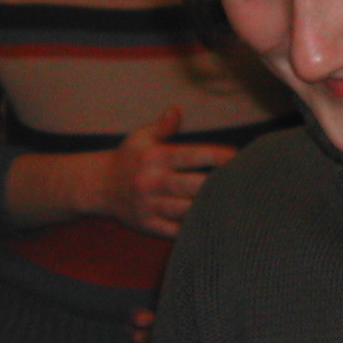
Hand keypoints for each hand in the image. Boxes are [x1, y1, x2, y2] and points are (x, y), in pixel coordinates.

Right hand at [100, 106, 237, 237]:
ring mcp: (149, 206)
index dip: (217, 156)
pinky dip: (193, 230)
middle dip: (218, 185)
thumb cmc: (127, 159)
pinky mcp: (148, 226)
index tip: (238, 157)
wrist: (98, 186)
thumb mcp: (140, 137)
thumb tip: (176, 110)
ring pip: (186, 211)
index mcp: (154, 157)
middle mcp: (152, 182)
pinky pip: (175, 232)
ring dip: (210, 209)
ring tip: (234, 206)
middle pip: (192, 186)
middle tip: (244, 183)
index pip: (191, 156)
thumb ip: (162, 126)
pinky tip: (213, 225)